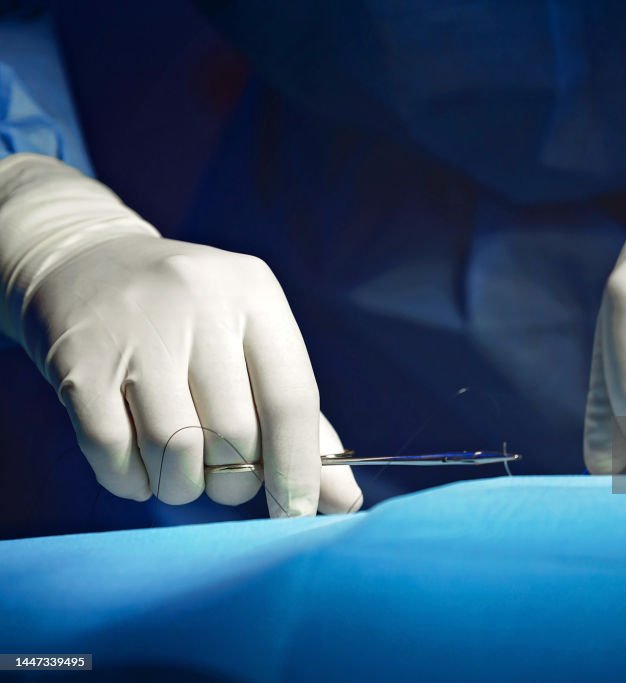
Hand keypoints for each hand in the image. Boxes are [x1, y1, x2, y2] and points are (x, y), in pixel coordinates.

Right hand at [0, 154, 360, 514]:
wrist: (84, 265)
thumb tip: (344, 503)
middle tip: (223, 478)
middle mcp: (199, 302)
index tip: (296, 514)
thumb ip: (300, 424)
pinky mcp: (79, 360)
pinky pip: (113, 452)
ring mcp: (135, 329)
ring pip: (174, 449)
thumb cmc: (193, 322)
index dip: (298, 469)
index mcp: (255, 295)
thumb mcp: (253, 345)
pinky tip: (138, 466)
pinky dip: (132, 481)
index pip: (292, 399)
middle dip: (233, 480)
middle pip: (233, 434)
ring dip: (181, 485)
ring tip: (179, 470)